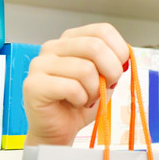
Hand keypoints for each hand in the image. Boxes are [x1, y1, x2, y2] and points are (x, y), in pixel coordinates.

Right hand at [23, 23, 129, 145]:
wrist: (60, 129)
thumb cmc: (82, 102)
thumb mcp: (105, 78)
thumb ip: (114, 63)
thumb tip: (124, 58)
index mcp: (71, 39)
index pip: (102, 31)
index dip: (119, 51)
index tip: (119, 68)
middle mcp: (53, 46)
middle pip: (95, 46)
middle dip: (111, 71)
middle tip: (106, 86)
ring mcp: (40, 64)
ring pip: (85, 69)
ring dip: (94, 90)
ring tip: (86, 98)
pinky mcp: (34, 85)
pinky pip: (71, 87)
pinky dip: (81, 99)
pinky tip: (74, 103)